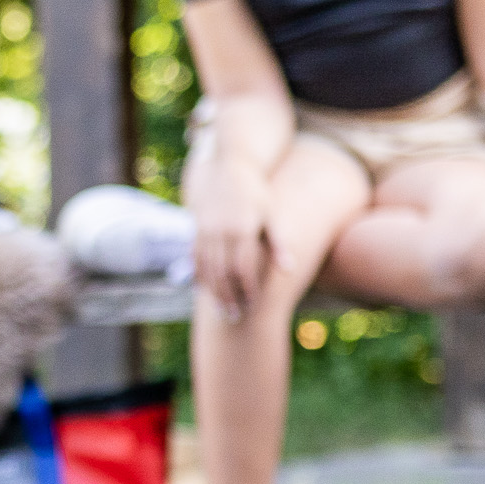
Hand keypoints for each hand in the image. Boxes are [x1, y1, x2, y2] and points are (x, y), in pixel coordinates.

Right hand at [190, 159, 288, 319]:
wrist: (228, 165)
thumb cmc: (256, 192)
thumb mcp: (271, 214)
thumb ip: (278, 242)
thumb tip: (288, 269)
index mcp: (242, 229)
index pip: (242, 268)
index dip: (247, 289)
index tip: (253, 306)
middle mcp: (220, 232)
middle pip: (222, 273)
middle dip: (228, 297)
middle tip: (235, 318)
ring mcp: (205, 230)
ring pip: (206, 268)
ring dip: (213, 292)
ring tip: (221, 310)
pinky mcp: (196, 228)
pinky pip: (195, 257)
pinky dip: (200, 275)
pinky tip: (205, 289)